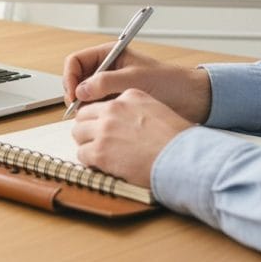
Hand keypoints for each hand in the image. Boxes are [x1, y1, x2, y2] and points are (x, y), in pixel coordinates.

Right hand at [62, 44, 212, 123]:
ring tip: (95, 115)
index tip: (74, 93)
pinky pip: (96, 109)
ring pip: (84, 97)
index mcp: (109, 54)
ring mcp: (110, 87)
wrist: (190, 99)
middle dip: (75, 94)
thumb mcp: (135, 79)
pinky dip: (96, 115)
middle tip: (80, 108)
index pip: (76, 61)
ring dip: (85, 106)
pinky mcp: (116, 103)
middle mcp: (106, 70)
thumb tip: (81, 91)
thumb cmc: (168, 81)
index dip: (70, 77)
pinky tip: (105, 121)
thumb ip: (106, 82)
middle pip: (76, 80)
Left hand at [71, 89, 193, 187]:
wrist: (182, 157)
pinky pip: (82, 154)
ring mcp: (105, 129)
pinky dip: (89, 161)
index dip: (101, 117)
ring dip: (86, 144)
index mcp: (130, 96)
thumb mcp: (158, 110)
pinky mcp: (100, 151)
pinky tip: (102, 165)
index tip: (104, 127)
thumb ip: (138, 110)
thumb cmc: (178, 139)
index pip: (102, 103)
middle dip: (88, 128)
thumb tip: (129, 122)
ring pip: (78, 133)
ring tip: (98, 154)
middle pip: (84, 115)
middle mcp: (114, 108)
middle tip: (95, 140)